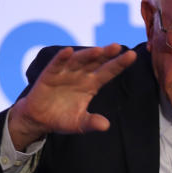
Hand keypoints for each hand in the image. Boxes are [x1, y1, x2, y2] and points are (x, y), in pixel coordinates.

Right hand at [8, 43, 136, 149]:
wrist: (39, 120)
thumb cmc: (62, 119)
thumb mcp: (79, 124)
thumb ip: (91, 123)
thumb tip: (105, 125)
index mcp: (91, 85)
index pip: (108, 72)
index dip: (119, 64)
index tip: (132, 56)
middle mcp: (80, 76)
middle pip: (96, 62)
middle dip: (106, 54)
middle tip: (117, 47)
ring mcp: (65, 73)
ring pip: (78, 61)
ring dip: (87, 55)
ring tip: (98, 51)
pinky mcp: (49, 75)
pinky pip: (56, 65)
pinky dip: (61, 58)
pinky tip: (68, 51)